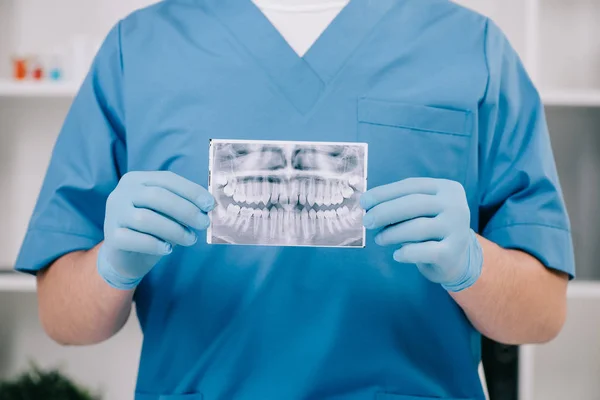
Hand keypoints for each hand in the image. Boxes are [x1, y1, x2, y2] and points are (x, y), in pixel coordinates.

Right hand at [98, 171, 214, 289]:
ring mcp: (114, 214)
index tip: (210, 205)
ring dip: (174, 230)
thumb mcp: (167, 212)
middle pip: (157, 197)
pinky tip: (168, 249)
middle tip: (204, 224)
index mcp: (137, 179)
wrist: (126, 256)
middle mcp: (122, 192)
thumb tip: (207, 207)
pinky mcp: (111, 236)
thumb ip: (182, 205)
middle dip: (186, 210)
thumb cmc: (152, 229)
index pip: (167, 179)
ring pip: (146, 219)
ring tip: (190, 239)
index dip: (191, 191)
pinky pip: (135, 239)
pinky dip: (155, 244)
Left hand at [360, 178, 482, 291]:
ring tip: (379, 239)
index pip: (411, 186)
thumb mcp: (422, 210)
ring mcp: (457, 229)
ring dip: (392, 234)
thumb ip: (401, 203)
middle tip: (367, 222)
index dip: (385, 192)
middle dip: (385, 212)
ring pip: (417, 227)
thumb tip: (368, 205)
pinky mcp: (452, 253)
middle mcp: (456, 206)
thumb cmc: (431, 228)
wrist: (457, 259)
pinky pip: (423, 251)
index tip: (364, 201)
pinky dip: (406, 252)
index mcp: (447, 188)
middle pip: (414, 204)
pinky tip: (396, 255)